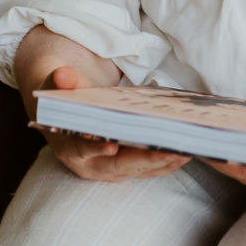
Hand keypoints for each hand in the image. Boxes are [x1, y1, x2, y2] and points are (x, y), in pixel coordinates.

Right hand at [35, 65, 191, 181]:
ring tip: (187, 149)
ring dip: (161, 162)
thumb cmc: (65, 94)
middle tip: (171, 149)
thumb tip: (62, 75)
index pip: (81, 148)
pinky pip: (144, 169)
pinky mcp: (122, 167)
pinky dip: (164, 163)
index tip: (112, 145)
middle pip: (117, 165)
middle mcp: (86, 163)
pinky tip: (184, 153)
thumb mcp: (59, 82)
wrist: (65, 109)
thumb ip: (62, 80)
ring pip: (135, 170)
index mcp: (67, 143)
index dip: (96, 147)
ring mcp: (106, 167)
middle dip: (145, 159)